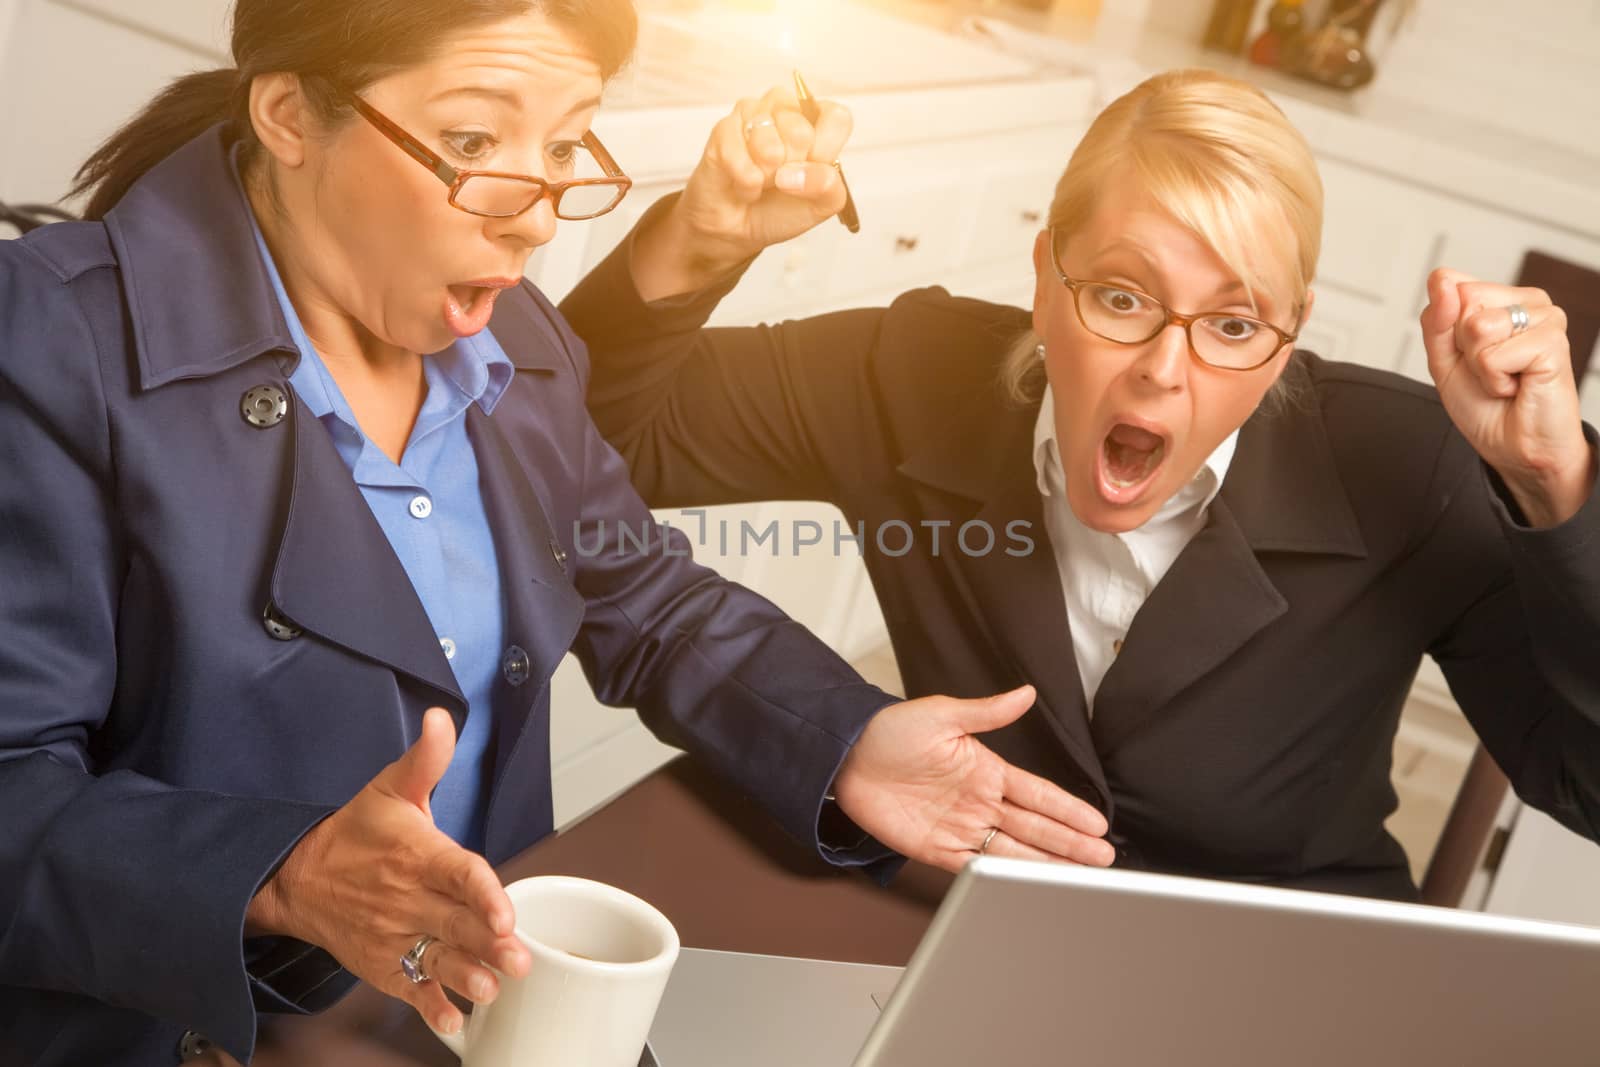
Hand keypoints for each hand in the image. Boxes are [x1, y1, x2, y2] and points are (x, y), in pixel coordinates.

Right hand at [246, 708, 531, 1034]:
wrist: (296, 876)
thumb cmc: (354, 832)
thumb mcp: (389, 787)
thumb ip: (426, 759)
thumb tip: (441, 719)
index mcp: (418, 855)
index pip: (457, 873)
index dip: (483, 893)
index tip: (504, 912)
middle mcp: (409, 899)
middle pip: (455, 922)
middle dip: (488, 943)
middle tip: (517, 957)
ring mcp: (395, 936)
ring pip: (437, 959)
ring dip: (465, 977)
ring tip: (492, 989)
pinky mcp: (384, 965)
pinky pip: (410, 989)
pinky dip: (430, 1007)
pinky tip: (454, 1020)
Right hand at [630, 85, 852, 300]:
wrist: (728, 236)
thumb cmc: (771, 215)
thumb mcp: (815, 209)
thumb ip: (829, 187)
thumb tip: (812, 169)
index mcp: (811, 132)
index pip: (835, 115)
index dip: (830, 139)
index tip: (820, 164)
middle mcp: (782, 119)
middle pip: (802, 116)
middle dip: (798, 157)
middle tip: (783, 182)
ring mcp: (750, 122)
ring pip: (770, 117)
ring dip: (771, 158)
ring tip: (762, 182)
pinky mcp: (721, 133)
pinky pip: (736, 136)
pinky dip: (744, 169)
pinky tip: (743, 186)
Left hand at [831, 685, 1114, 872]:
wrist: (845, 756)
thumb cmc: (889, 730)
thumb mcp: (942, 715)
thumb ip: (987, 712)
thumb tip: (1026, 693)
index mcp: (986, 769)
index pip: (1037, 794)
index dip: (1067, 810)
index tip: (1097, 823)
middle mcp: (978, 801)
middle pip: (1033, 828)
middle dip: (1069, 844)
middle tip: (1102, 859)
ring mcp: (959, 826)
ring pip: (1012, 852)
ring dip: (1044, 865)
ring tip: (1078, 878)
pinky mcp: (935, 848)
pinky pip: (974, 867)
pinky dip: (999, 878)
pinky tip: (1024, 886)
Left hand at [1421, 268, 1594, 526]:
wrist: (1515, 447)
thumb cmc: (1485, 405)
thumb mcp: (1443, 359)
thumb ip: (1437, 318)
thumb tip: (1442, 278)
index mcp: (1502, 299)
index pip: (1450, 287)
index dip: (1446, 331)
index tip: (1469, 357)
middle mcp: (1528, 301)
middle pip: (1463, 302)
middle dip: (1463, 348)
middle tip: (1490, 372)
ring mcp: (1545, 318)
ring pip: (1477, 326)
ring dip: (1480, 366)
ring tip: (1505, 379)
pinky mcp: (1553, 341)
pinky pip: (1494, 354)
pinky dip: (1495, 379)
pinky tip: (1519, 386)